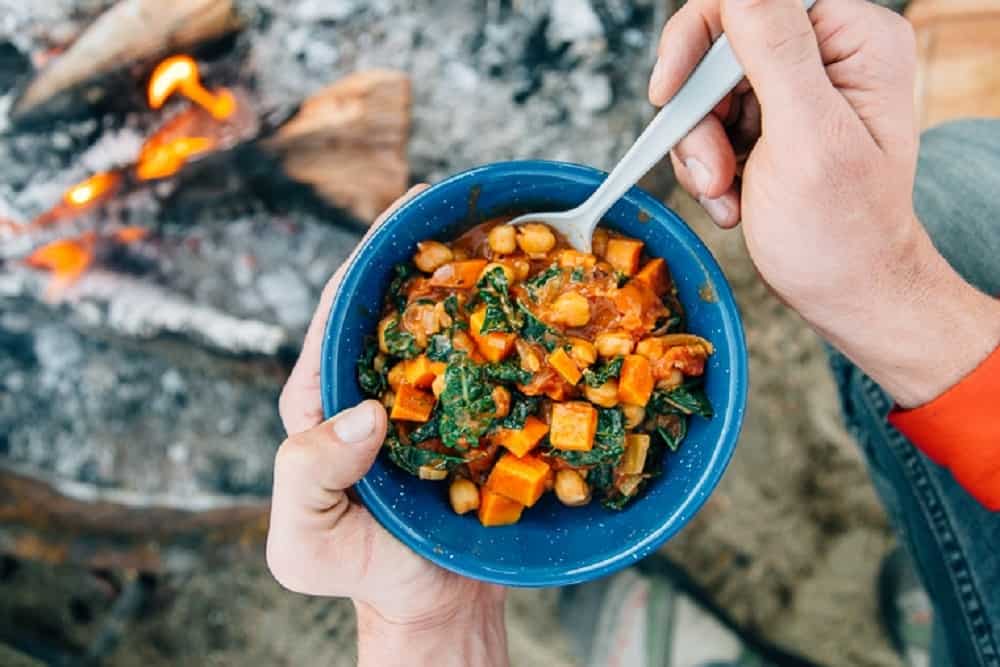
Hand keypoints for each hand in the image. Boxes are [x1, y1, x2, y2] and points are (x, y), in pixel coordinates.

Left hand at [266, 185, 508, 666]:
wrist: (431, 602)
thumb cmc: (360, 569)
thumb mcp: (305, 543)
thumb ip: (309, 476)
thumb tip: (363, 413)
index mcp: (326, 394)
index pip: (343, 306)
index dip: (373, 251)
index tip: (412, 208)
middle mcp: (380, 382)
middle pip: (405, 300)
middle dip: (437, 249)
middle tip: (480, 206)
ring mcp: (433, 396)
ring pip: (458, 324)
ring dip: (487, 281)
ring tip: (524, 236)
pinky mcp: (477, 416)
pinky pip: (500, 365)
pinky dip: (524, 334)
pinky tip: (553, 308)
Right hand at [649, 0, 999, 406]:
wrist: (845, 292)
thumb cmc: (841, 233)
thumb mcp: (808, 138)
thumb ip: (775, 52)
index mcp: (854, 40)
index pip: (755, 1)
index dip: (700, 39)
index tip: (670, 94)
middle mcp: (828, 55)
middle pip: (721, 45)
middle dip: (701, 114)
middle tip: (712, 170)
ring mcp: (796, 90)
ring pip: (706, 89)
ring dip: (700, 148)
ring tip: (725, 192)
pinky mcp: (770, 122)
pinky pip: (709, 122)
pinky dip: (705, 164)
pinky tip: (731, 197)